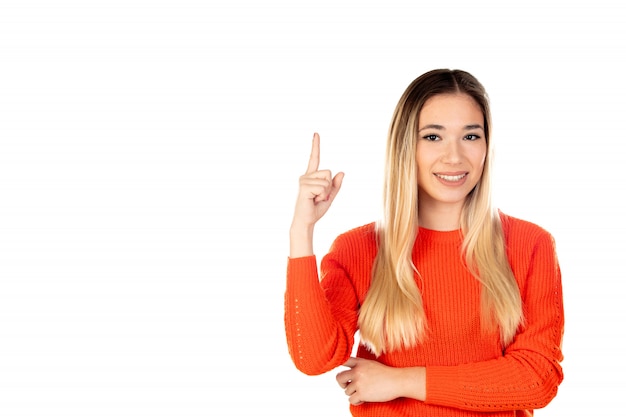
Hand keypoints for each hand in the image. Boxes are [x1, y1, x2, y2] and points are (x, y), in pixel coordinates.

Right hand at [289, 133, 343, 256]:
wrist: (307, 221)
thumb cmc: (315, 210)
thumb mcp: (330, 196)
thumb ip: (336, 185)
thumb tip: (342, 172)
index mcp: (311, 176)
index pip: (314, 158)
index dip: (315, 146)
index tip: (316, 134)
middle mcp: (305, 176)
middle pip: (328, 172)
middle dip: (329, 187)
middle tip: (320, 198)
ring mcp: (303, 180)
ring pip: (327, 180)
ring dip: (326, 193)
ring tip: (316, 200)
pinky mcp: (304, 186)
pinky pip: (323, 187)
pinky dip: (323, 196)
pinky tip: (313, 200)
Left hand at [336, 357, 425, 404]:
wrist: (397, 381)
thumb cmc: (386, 374)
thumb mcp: (371, 364)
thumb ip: (360, 365)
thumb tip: (349, 372)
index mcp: (359, 362)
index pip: (343, 361)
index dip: (339, 366)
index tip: (343, 372)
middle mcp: (357, 371)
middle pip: (338, 377)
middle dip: (342, 384)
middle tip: (348, 386)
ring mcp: (358, 382)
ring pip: (346, 391)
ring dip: (353, 393)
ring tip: (364, 393)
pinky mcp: (361, 393)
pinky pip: (351, 400)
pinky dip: (357, 401)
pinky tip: (364, 399)